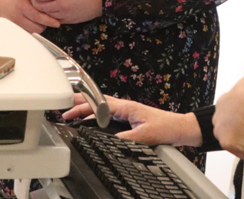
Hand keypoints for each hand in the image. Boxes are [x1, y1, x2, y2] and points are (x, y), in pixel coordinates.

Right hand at [0, 0, 60, 33]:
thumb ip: (37, 2)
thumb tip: (51, 5)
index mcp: (23, 7)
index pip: (39, 17)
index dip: (49, 21)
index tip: (57, 23)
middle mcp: (18, 17)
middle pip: (37, 28)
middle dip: (45, 25)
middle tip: (47, 20)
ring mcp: (15, 25)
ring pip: (33, 32)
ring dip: (38, 28)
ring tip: (39, 22)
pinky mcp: (14, 30)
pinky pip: (27, 33)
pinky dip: (32, 30)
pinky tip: (32, 24)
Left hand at [28, 0, 102, 23]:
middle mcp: (61, 5)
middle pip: (40, 6)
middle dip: (35, 2)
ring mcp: (65, 14)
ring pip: (46, 15)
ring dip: (42, 10)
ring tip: (41, 4)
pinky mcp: (68, 21)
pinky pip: (55, 20)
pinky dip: (51, 16)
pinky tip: (51, 11)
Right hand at [63, 94, 201, 146]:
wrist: (180, 128)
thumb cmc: (167, 127)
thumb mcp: (145, 136)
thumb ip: (126, 139)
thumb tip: (110, 142)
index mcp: (126, 107)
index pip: (98, 104)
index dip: (81, 107)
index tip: (68, 111)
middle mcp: (125, 106)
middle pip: (96, 101)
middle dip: (79, 104)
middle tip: (63, 109)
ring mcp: (126, 111)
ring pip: (100, 106)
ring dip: (86, 108)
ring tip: (71, 114)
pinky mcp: (129, 117)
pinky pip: (107, 113)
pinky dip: (95, 114)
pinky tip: (91, 120)